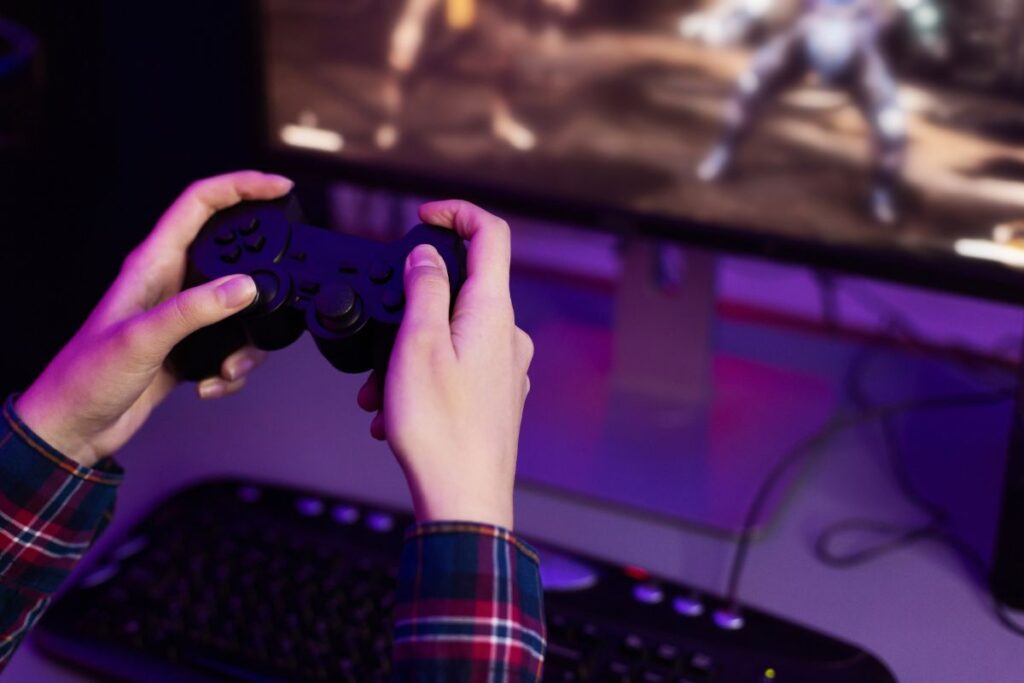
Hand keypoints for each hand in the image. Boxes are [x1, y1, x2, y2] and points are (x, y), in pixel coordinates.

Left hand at [14, 171, 293, 466]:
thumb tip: (246, 287)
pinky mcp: (187, 346)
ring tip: (230, 366)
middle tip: (283, 288)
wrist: (73, 428)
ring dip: (247, 342)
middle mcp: (169, 283)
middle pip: (231, 253)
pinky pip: (230, 345)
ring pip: (238, 307)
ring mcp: (180, 315)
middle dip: (261, 276)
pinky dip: (232, 368)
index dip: (241, 187)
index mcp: (152, 264)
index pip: (201, 204)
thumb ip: (196, 310)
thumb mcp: (143, 339)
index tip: (279, 188)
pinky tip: (211, 383)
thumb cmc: (86, 378)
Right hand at [357, 201, 532, 528]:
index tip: (424, 217)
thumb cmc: (441, 429)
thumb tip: (426, 254)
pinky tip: (394, 411)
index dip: (457, 214)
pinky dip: (421, 378)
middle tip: (380, 340)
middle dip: (411, 307)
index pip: (491, 235)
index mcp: (493, 312)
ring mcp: (506, 367)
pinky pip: (455, 368)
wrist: (464, 499)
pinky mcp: (496, 395)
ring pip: (450, 335)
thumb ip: (424, 287)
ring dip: (407, 353)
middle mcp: (508, 336)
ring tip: (380, 392)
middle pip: (460, 289)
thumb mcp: (416, 344)